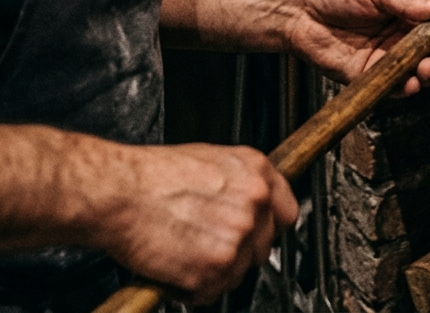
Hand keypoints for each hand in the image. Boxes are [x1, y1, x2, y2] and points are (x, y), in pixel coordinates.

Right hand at [98, 142, 296, 303]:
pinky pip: (213, 291)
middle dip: (239, 251)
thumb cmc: (156, 175)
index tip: (255, 234)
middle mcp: (254, 203)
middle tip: (208, 244)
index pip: (287, 214)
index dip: (267, 227)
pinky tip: (177, 267)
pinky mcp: (214, 268)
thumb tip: (254, 201)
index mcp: (258, 173)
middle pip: (264, 247)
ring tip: (187, 252)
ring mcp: (237, 237)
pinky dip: (195, 288)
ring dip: (216, 271)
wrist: (120, 192)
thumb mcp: (213, 160)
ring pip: (240, 272)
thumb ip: (242, 182)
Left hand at [289, 0, 429, 94]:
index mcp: (408, 13)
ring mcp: (388, 59)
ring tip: (429, 65)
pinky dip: (408, 86)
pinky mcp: (371, 78)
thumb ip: (408, 0)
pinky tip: (412, 81)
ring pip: (421, 72)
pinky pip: (395, 87)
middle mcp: (402, 38)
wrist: (299, 13)